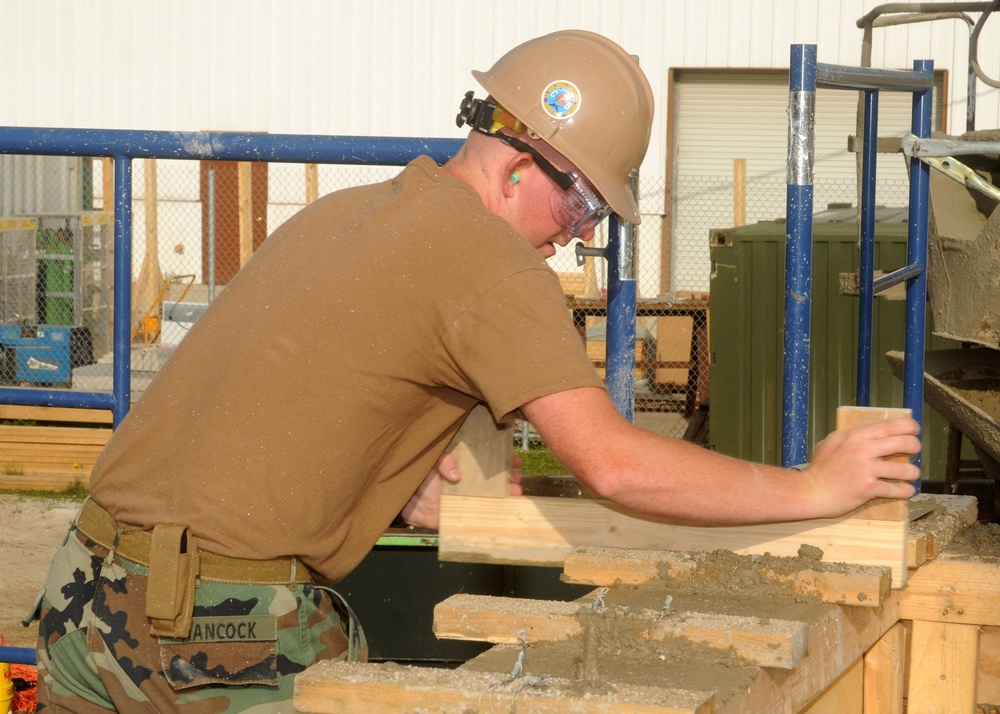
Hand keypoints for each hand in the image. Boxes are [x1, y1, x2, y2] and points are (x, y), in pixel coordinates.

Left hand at [400, 452, 522, 528]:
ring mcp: (473, 496)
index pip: (490, 457)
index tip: (514, 459)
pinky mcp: (470, 512)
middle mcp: (473, 478)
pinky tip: (509, 506)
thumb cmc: (418, 478)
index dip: (504, 457)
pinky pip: (488, 511)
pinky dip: (501, 509)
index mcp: (466, 463)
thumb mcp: (430, 462)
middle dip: (511, 475)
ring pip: (497, 492)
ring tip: (515, 489)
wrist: (408, 502)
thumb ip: (441, 460)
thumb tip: (456, 474)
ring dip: (510, 491)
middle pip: (498, 475)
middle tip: (515, 475)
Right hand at [801, 417, 921, 516]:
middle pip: (904, 443)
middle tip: (915, 451)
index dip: (910, 427)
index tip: (914, 431)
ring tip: (911, 474)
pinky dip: (905, 491)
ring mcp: (866, 469)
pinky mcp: (868, 488)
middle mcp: (863, 449)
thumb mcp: (830, 443)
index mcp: (855, 435)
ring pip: (905, 469)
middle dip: (915, 447)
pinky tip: (906, 491)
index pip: (891, 426)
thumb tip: (865, 434)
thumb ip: (849, 437)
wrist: (811, 491)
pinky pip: (896, 489)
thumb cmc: (818, 469)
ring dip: (912, 472)